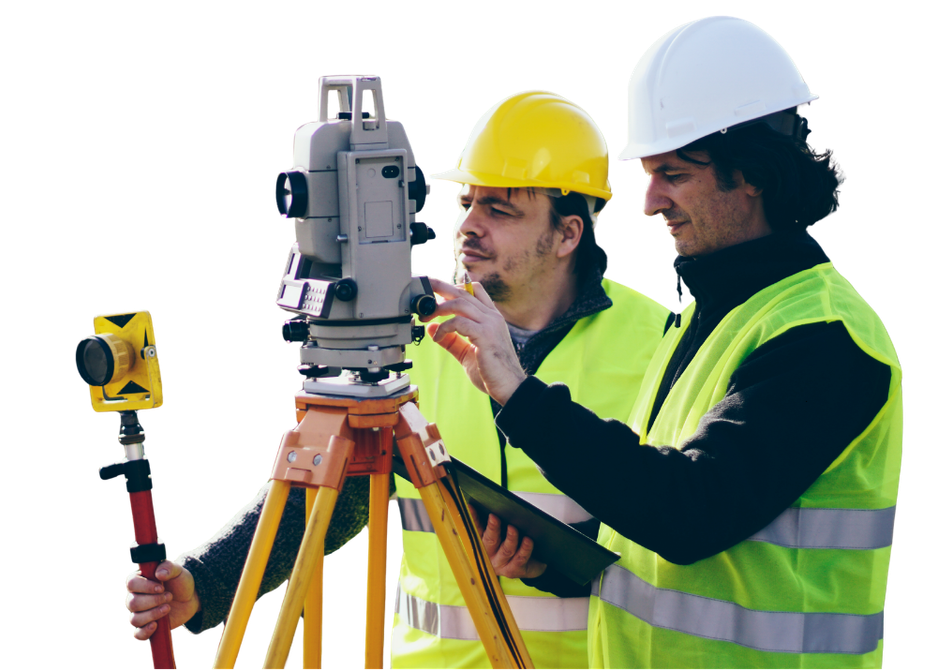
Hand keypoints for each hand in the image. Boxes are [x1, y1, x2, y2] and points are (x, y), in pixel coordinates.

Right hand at [125, 560, 199, 641]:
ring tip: (168, 607)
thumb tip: (159, 573)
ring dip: (153, 614)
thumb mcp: (178, 571)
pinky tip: (156, 625)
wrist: (190, 598)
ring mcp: (139, 613)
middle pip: (132, 603)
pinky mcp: (146, 627)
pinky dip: (145, 632)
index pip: (131, 583)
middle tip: (169, 596)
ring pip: (135, 619)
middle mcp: (134, 597)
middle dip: (153, 601)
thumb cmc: (180, 582)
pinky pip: (138, 634)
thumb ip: (169, 567)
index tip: (160, 587)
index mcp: (139, 581)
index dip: (145, 586)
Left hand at [421, 277, 526, 405]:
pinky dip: (444, 328)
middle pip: (463, 291)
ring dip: (439, 307)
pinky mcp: (485, 336)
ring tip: (426, 317)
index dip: (451, 287)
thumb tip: (431, 328)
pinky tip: (437, 337)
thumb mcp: (466, 353)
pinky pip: (459, 322)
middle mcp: (491, 316)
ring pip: (460, 303)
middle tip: (422, 290)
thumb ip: (450, 340)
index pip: (472, 290)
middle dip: (439, 288)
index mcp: (490, 317)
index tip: (433, 291)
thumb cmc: (491, 372)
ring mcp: (490, 324)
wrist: (510, 388)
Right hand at [468, 505, 546, 579]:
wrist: (529, 566)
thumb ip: (497, 522)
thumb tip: (494, 504)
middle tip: (494, 517)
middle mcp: (490, 555)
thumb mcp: (502, 533)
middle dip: (492, 528)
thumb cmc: (514, 544)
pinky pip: (520, 559)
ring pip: (506, 550)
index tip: (472, 506)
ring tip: (513, 528)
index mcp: (483, 542)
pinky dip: (525, 548)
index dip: (474, 518)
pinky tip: (528, 540)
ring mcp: (501, 564)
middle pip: (490, 541)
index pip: (477, 528)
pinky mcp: (514, 570)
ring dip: (510, 538)